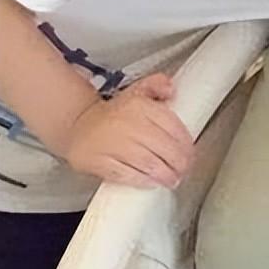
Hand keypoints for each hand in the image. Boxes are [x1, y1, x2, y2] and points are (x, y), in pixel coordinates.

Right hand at [64, 74, 194, 188]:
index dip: (186, 144)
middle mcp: (125, 123)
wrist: (77, 125)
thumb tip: (170, 88)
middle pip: (163, 147)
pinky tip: (153, 183)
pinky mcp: (96, 161)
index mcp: (138, 105)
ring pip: (147, 163)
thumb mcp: (136, 92)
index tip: (191, 154)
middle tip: (184, 170)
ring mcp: (110, 143)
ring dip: (165, 175)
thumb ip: (156, 85)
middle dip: (179, 163)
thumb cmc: (114, 114)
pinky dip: (143, 180)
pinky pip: (125, 174)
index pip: (172, 126)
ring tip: (172, 179)